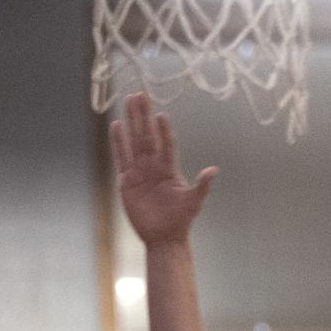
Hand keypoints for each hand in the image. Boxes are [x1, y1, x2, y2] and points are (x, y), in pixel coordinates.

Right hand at [110, 92, 215, 245]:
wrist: (163, 238)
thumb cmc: (180, 221)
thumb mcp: (193, 203)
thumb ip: (202, 186)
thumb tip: (213, 170)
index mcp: (169, 168)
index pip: (166, 143)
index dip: (164, 130)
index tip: (161, 115)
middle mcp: (154, 165)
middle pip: (148, 135)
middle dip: (144, 115)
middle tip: (141, 93)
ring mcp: (140, 171)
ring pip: (134, 141)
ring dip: (132, 121)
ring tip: (129, 100)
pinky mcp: (127, 181)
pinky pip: (121, 157)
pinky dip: (118, 142)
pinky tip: (116, 125)